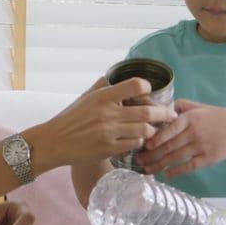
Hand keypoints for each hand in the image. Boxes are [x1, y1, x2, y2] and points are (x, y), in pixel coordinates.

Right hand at [40, 77, 177, 166]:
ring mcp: (109, 132)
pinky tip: (140, 140)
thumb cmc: (71, 118)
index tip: (151, 92)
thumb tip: (119, 75)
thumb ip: (103, 86)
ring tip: (156, 130)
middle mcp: (107, 113)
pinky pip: (134, 144)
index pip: (135, 85)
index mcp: (102, 96)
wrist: (54, 142)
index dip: (147, 87)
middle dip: (163, 114)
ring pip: (144, 130)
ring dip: (153, 130)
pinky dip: (140, 141)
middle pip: (146, 112)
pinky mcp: (109, 149)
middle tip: (171, 115)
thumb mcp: (86, 97)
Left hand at [137, 99, 225, 177]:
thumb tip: (160, 109)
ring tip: (147, 169)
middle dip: (152, 154)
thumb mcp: (199, 107)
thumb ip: (180, 107)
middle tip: (139, 161)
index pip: (170, 128)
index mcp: (190, 118)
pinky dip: (177, 171)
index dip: (156, 138)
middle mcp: (195, 132)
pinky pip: (189, 166)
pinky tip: (167, 175)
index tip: (144, 145)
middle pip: (169, 145)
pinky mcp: (208, 158)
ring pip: (176, 157)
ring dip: (160, 165)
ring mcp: (202, 146)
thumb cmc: (216, 117)